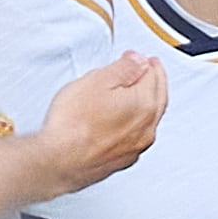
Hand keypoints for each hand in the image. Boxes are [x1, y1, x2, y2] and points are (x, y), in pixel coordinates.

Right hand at [36, 52, 166, 188]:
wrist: (59, 161)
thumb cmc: (73, 124)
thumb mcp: (97, 80)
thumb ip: (124, 68)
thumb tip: (138, 60)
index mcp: (145, 105)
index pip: (153, 75)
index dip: (144, 62)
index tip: (137, 57)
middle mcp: (146, 129)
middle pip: (158, 98)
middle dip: (154, 81)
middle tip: (148, 70)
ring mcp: (135, 148)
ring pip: (149, 120)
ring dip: (148, 103)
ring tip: (136, 93)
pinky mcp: (122, 161)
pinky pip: (136, 137)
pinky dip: (135, 124)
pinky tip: (124, 121)